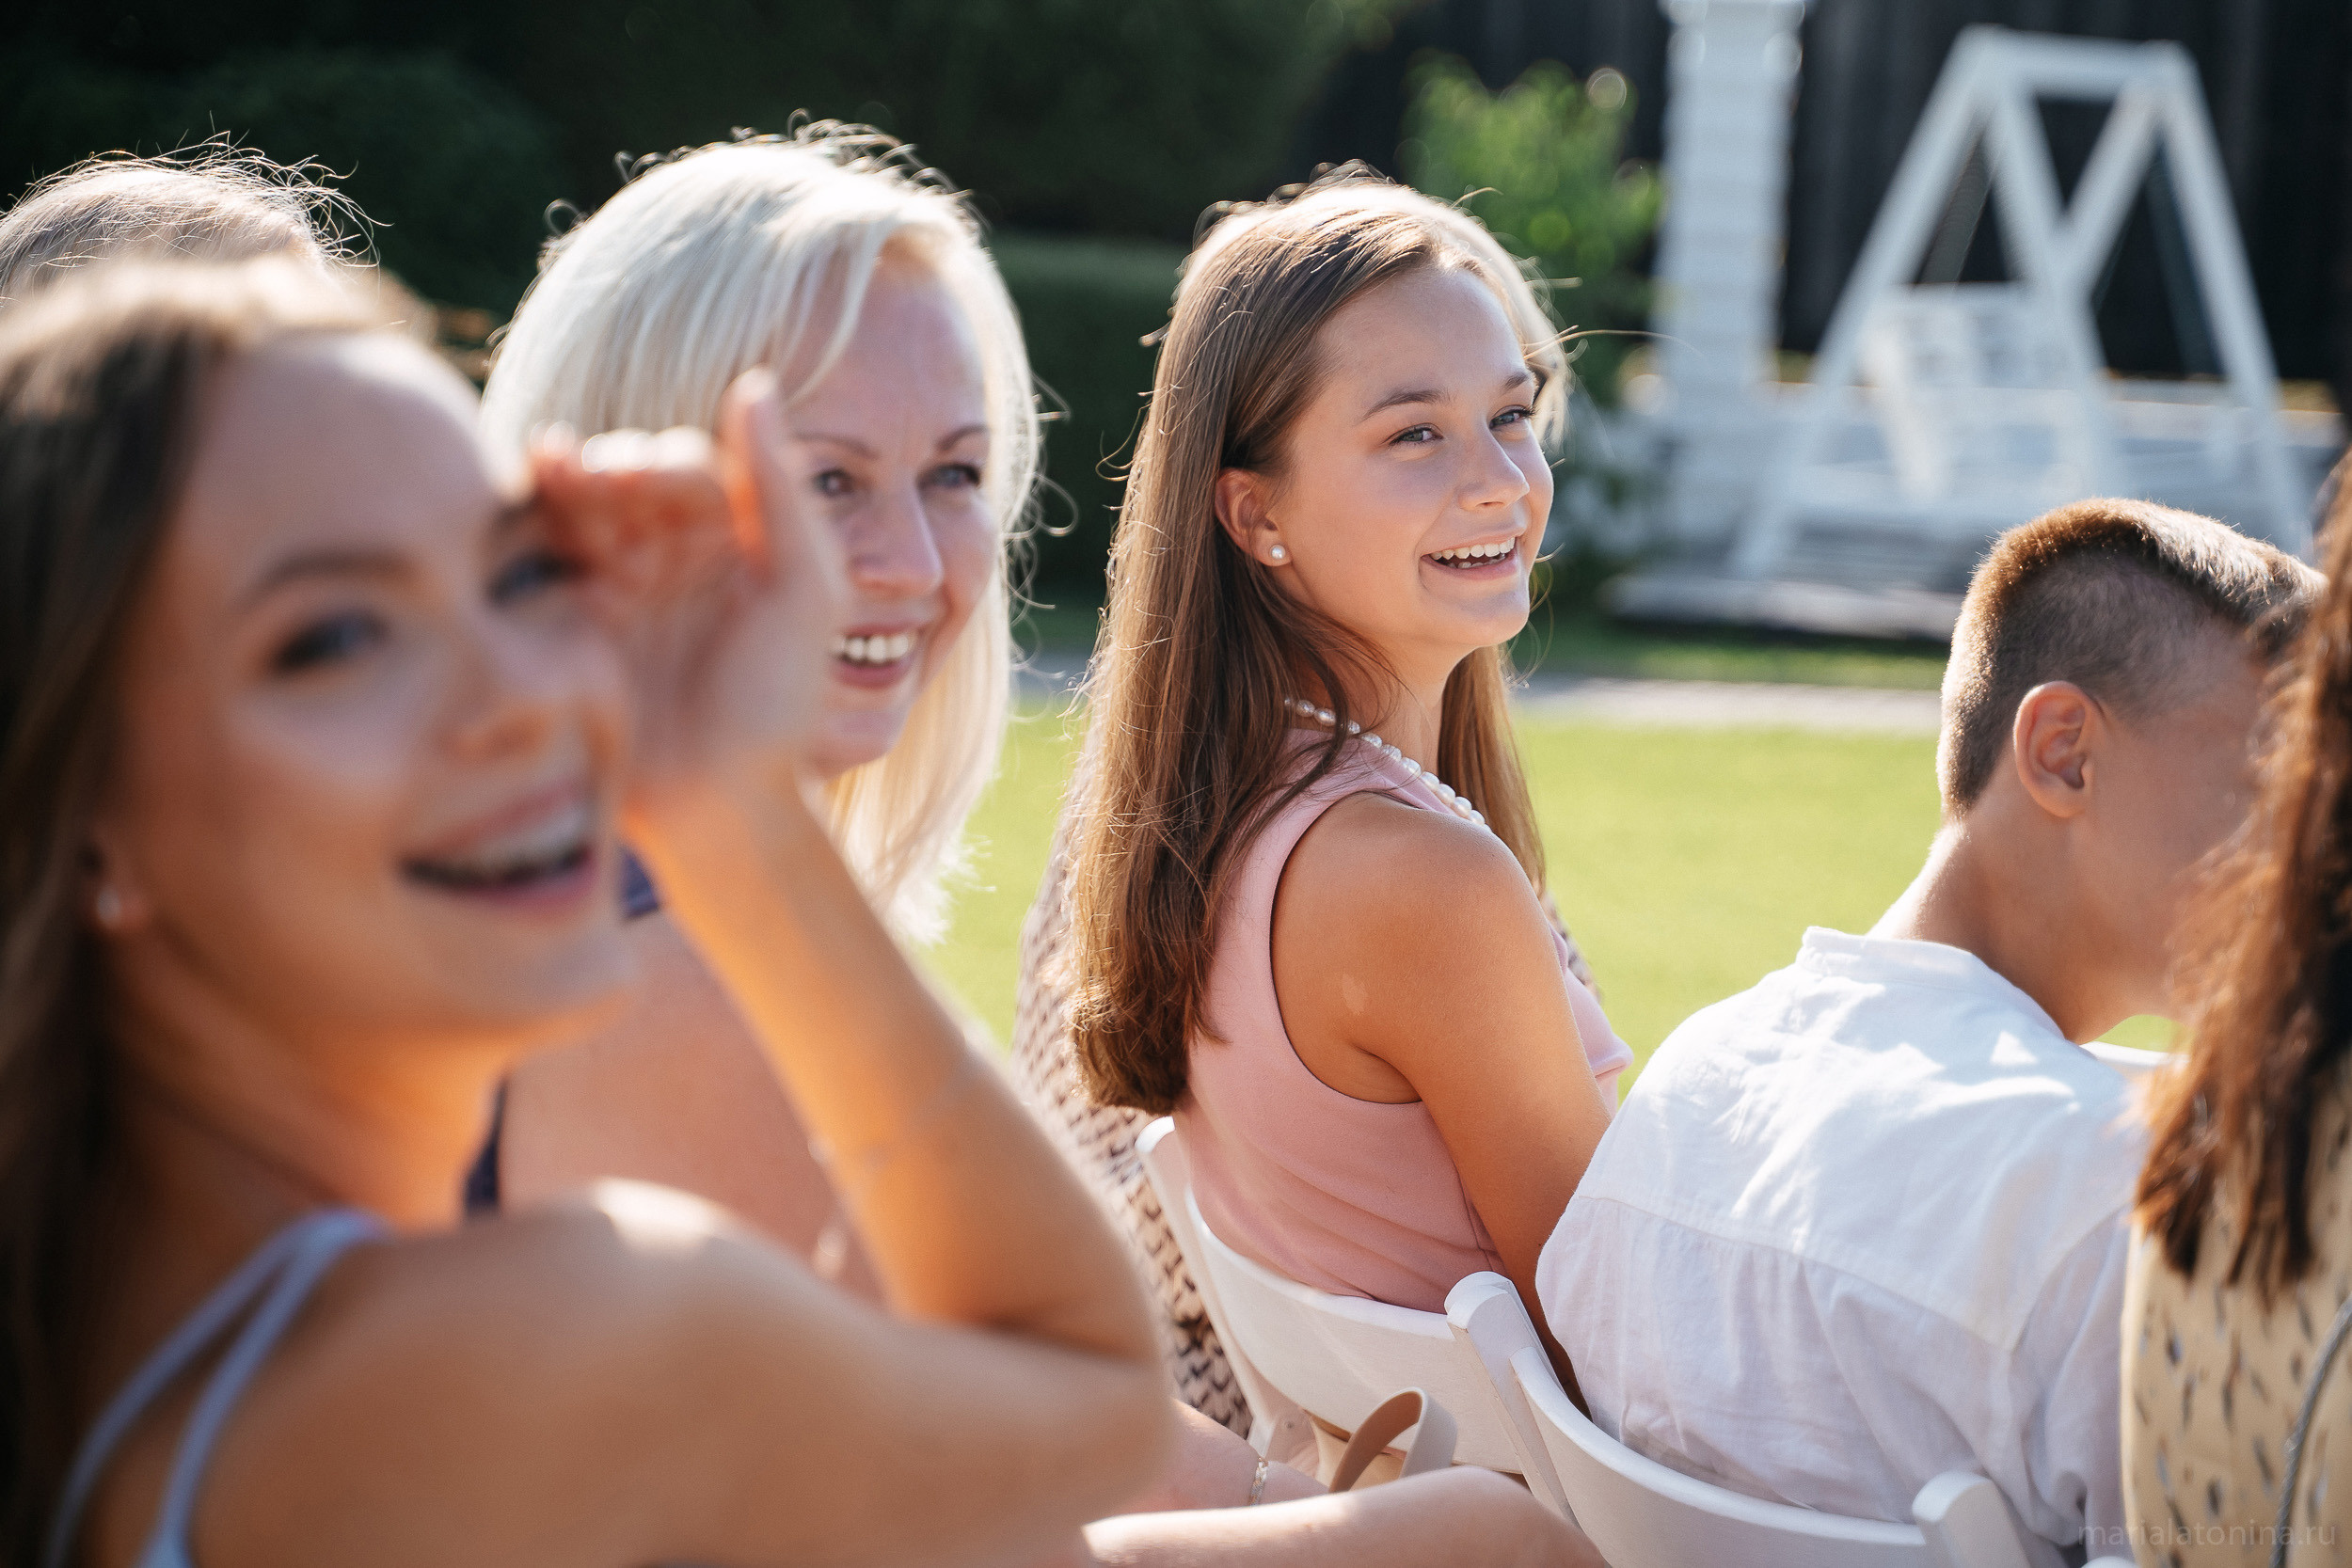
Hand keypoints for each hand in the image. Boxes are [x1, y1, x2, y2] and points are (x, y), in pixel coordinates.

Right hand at [534, 368, 846, 824]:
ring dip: (569, 481)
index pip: (693, 468)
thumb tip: (756, 382)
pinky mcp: (573, 622)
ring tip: (556, 468)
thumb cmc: (777, 703)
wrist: (718, 805)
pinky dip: (532, 517)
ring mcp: (619, 586)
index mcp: (738, 542)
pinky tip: (527, 489)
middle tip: (599, 482)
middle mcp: (676, 556)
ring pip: (583, 507)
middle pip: (630, 478)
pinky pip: (545, 555)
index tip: (651, 478)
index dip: (667, 460)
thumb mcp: (806, 592)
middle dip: (613, 467)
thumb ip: (781, 490)